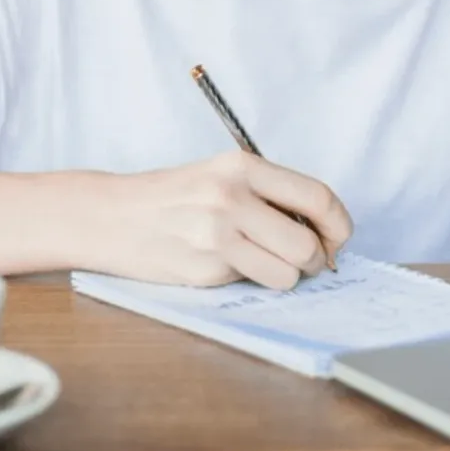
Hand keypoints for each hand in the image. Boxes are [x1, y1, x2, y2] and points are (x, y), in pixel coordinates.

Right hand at [92, 151, 352, 289]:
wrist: (111, 215)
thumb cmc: (172, 196)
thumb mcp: (221, 175)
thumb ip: (268, 194)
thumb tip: (322, 229)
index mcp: (241, 166)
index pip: (317, 196)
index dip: (338, 224)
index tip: (338, 238)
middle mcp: (231, 197)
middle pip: (308, 243)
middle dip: (317, 260)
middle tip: (308, 261)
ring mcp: (216, 236)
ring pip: (287, 273)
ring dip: (286, 275)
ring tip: (264, 263)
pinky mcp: (204, 269)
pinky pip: (252, 284)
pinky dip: (250, 280)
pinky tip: (225, 264)